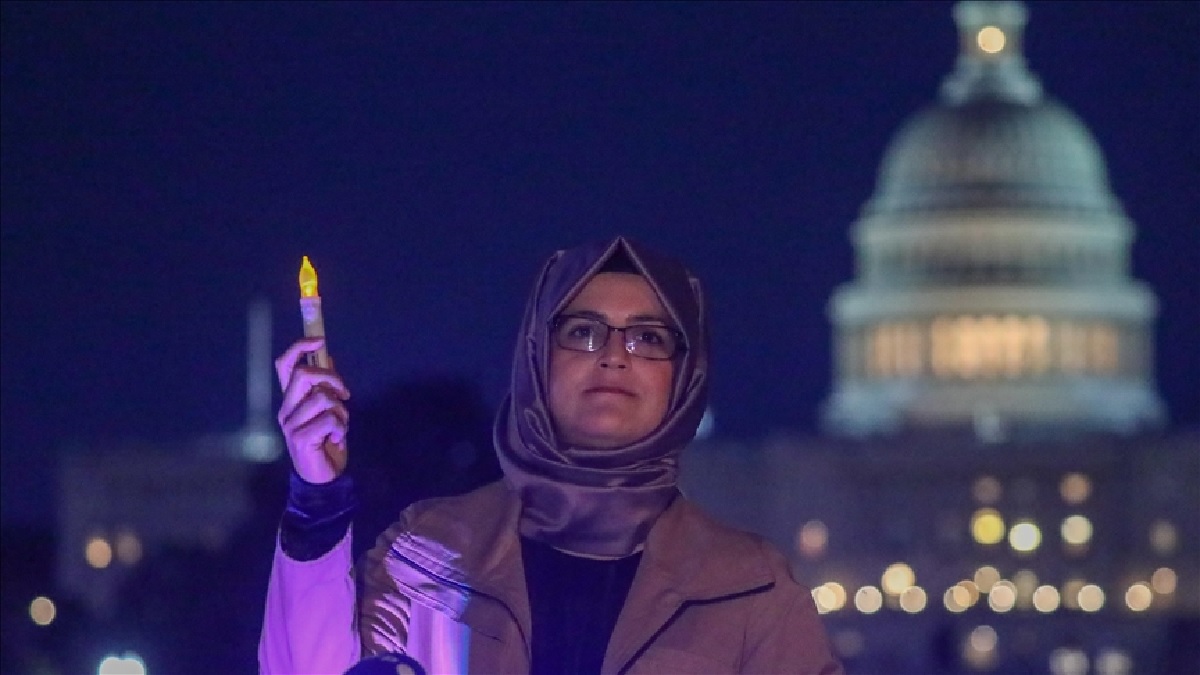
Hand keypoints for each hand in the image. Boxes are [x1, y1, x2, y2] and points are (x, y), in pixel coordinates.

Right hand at [275, 337, 350, 483]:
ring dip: (341, 410)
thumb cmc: (326, 441)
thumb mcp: (328, 409)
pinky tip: (337, 439)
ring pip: (322, 398)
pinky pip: (330, 420)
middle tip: (345, 394)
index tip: (320, 341)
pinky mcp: (300, 439)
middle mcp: (286, 409)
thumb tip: (327, 357)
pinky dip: (341, 428)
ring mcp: (291, 424)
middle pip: (303, 375)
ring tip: (340, 425)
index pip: (284, 365)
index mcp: (290, 399)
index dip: (299, 347)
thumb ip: (325, 387)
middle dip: (331, 378)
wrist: (323, 477)